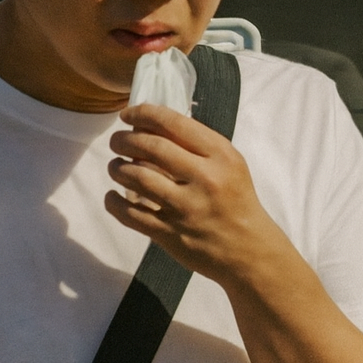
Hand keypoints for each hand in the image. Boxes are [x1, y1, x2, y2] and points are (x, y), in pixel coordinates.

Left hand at [105, 103, 284, 283]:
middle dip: (124, 140)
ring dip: (117, 168)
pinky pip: (130, 213)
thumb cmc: (236, 200)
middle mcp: (204, 178)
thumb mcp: (229, 165)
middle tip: (117, 142)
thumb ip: (197, 146)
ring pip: (136, 177)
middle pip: (150, 147)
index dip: (143, 114)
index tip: (127, 115)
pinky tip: (113, 196)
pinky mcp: (170, 233)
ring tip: (116, 167)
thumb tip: (150, 127)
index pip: (174, 123)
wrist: (248, 249)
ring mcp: (186, 208)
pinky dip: (114, 202)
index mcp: (221, 156)